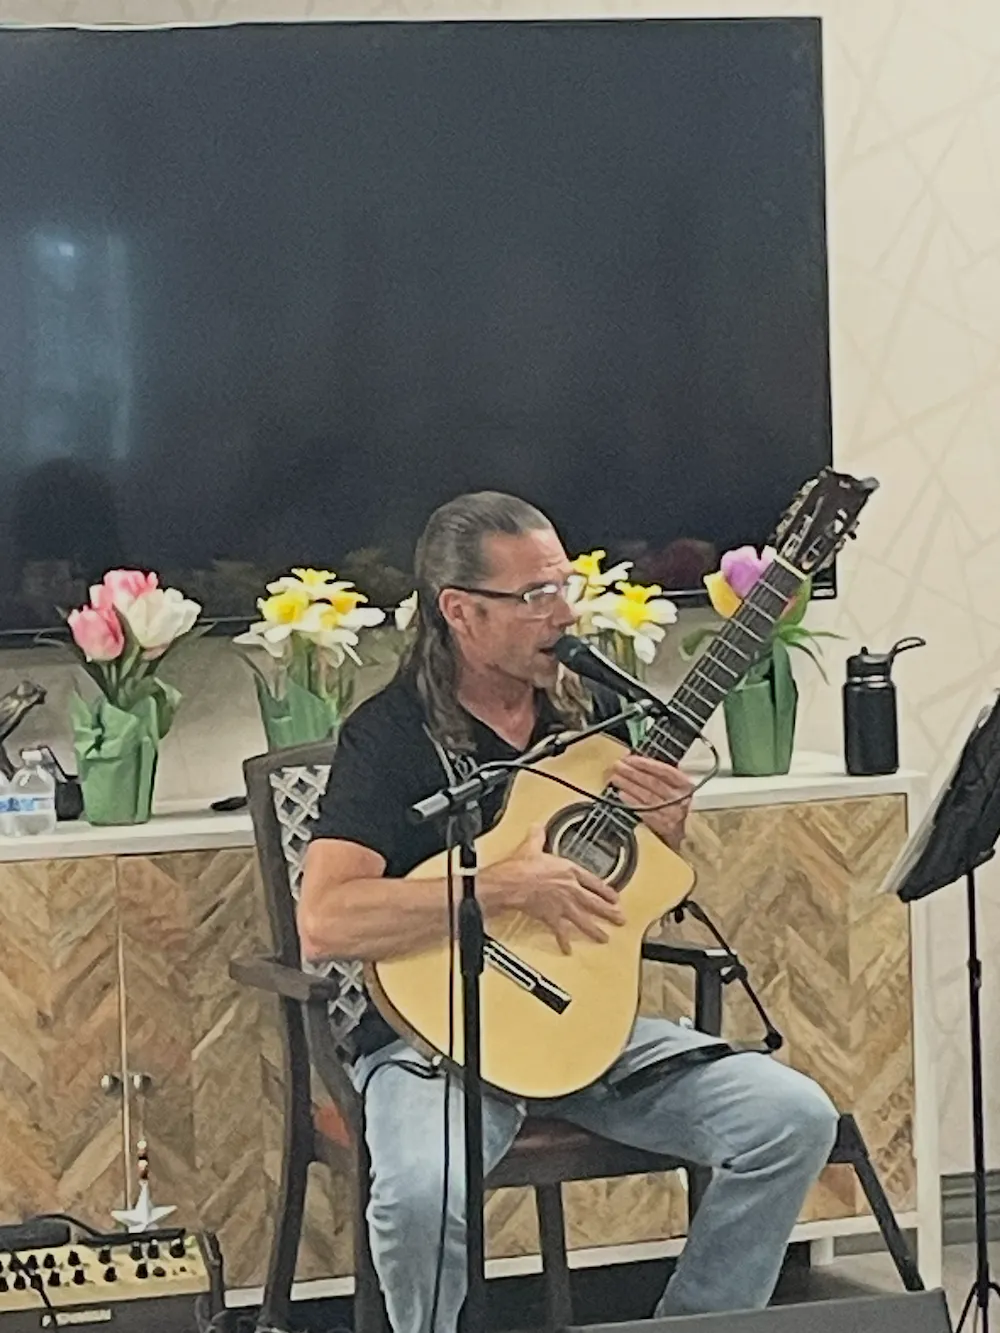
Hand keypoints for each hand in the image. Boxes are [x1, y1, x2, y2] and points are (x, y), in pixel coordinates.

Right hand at [482, 824, 623, 953]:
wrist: (511, 883)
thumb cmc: (522, 867)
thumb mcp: (532, 847)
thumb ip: (537, 837)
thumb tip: (537, 828)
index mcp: (569, 871)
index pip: (593, 882)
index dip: (606, 890)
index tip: (614, 897)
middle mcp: (570, 889)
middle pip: (595, 903)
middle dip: (609, 912)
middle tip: (620, 919)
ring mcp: (562, 905)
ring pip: (584, 920)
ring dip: (595, 930)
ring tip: (604, 937)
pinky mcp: (551, 917)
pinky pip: (560, 932)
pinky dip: (563, 941)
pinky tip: (568, 949)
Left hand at [610, 754, 693, 850]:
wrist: (704, 841)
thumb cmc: (694, 814)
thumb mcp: (690, 793)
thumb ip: (673, 781)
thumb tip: (649, 767)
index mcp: (688, 788)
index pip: (665, 771)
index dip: (647, 764)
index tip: (631, 758)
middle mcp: (680, 800)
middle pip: (652, 783)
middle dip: (632, 773)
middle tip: (617, 766)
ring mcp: (671, 814)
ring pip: (646, 796)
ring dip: (628, 786)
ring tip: (615, 778)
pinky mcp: (664, 828)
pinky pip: (645, 812)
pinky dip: (632, 803)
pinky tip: (622, 796)